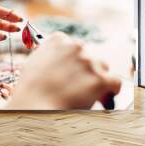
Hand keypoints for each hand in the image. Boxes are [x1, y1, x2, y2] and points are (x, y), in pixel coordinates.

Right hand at [6, 32, 121, 109]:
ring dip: (96, 78)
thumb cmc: (30, 89)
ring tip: (86, 93)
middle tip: (76, 86)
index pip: (72, 45)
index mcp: (58, 40)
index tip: (69, 72)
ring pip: (102, 67)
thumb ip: (48, 56)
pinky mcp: (99, 79)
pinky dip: (111, 90)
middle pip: (88, 56)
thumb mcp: (34, 63)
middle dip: (84, 70)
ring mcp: (88, 62)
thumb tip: (57, 60)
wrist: (34, 105)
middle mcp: (75, 47)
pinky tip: (105, 97)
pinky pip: (114, 81)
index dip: (72, 61)